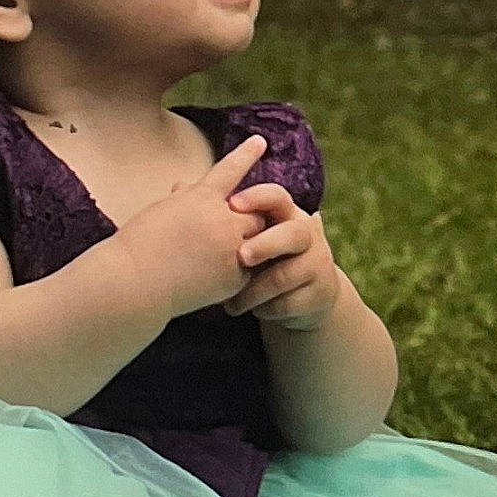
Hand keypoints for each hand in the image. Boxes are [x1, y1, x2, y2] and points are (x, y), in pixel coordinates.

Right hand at [111, 134, 269, 319]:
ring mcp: (231, 250)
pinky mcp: (234, 278)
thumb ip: (182, 199)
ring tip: (218, 256)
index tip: (260, 141)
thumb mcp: (160, 210)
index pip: (231, 169)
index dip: (246, 154)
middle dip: (245, 219)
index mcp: (201, 198)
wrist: (134, 283)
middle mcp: (222, 220)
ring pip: (258, 240)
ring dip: (246, 243)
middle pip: (255, 212)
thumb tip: (185, 186)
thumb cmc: (139, 245)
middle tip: (224, 233)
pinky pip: (249, 270)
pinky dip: (237, 271)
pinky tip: (211, 278)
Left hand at [219, 186, 340, 330]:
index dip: (257, 199)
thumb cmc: (266, 258)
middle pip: (293, 233)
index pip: (278, 197)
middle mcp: (306, 236)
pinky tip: (248, 310)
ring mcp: (316, 266)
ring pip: (285, 275)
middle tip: (241, 257)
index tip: (232, 205)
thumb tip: (177, 186)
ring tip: (229, 303)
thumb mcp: (252, 235)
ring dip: (254, 290)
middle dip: (266, 244)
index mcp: (287, 214)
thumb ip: (224, 216)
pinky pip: (288, 303)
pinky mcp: (319, 296)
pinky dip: (264, 309)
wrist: (303, 299)